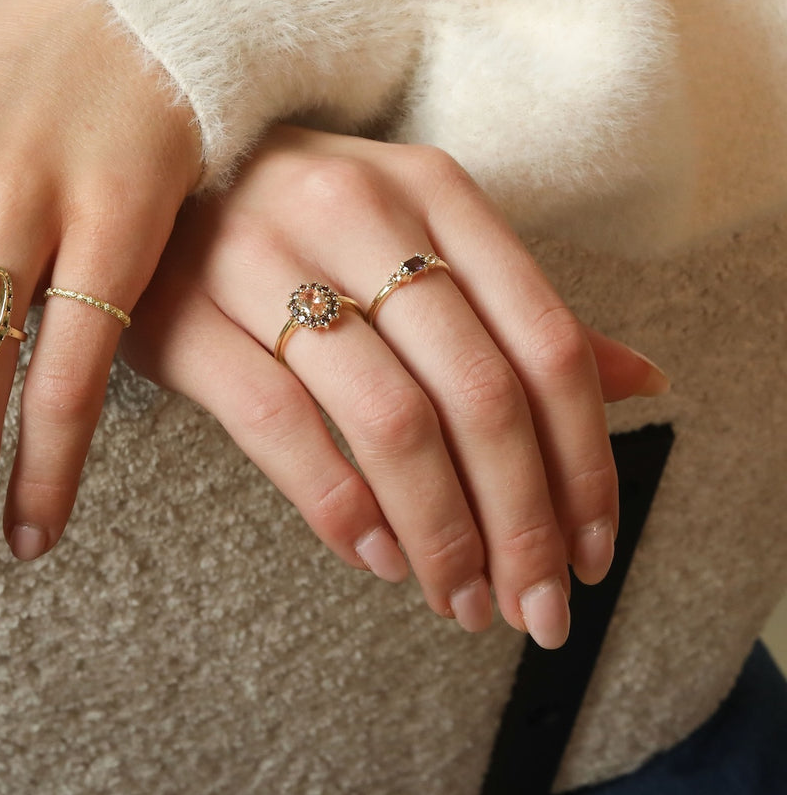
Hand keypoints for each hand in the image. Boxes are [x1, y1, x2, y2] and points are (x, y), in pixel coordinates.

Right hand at [122, 127, 668, 646]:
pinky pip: (281, 424)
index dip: (582, 463)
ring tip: (457, 598)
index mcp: (433, 187)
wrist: (151, 186)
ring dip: (439, 532)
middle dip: (520, 522)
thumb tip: (644, 377)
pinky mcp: (185, 312)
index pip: (544, 340)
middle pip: (477, 391)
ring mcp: (262, 255)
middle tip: (533, 608)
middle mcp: (357, 208)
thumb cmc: (304, 221)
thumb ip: (515, 307)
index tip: (592, 553)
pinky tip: (374, 555)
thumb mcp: (415, 236)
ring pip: (388, 418)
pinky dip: (340, 505)